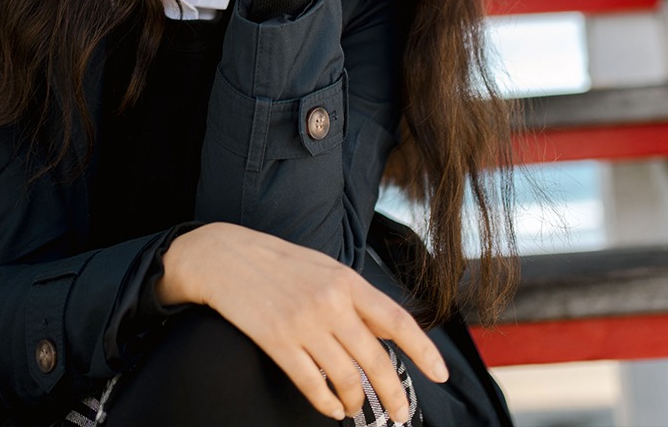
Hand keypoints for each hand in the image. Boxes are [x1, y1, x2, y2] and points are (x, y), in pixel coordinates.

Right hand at [156, 223, 447, 421]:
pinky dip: (326, 403)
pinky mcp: (278, 341)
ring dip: (355, 401)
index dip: (424, 351)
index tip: (441, 375)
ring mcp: (303, 324)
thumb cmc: (279, 262)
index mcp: (346, 281)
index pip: (397, 321)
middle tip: (400, 413)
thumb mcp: (324, 268)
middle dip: (392, 394)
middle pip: (375, 361)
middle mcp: (330, 303)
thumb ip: (354, 298)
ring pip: (345, 378)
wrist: (227, 257)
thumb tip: (384, 333)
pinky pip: (311, 384)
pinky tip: (331, 407)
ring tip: (356, 408)